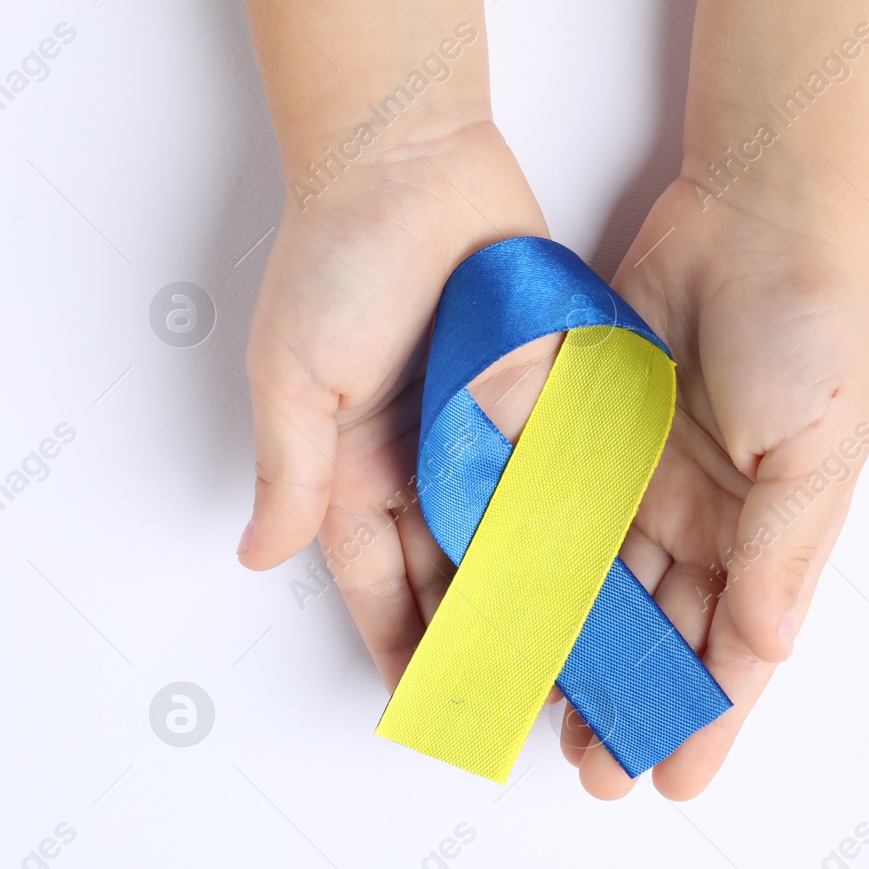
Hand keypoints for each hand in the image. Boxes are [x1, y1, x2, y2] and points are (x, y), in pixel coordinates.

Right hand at [238, 122, 548, 691]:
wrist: (412, 159)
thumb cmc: (338, 258)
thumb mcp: (294, 375)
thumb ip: (290, 473)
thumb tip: (256, 555)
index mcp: (354, 470)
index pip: (379, 583)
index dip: (404, 646)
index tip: (433, 708)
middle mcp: (422, 465)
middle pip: (454, 578)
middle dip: (483, 644)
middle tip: (521, 710)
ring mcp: (484, 435)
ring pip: (517, 542)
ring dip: (541, 601)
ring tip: (576, 664)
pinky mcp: (538, 400)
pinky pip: (562, 478)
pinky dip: (581, 528)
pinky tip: (611, 575)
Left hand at [551, 177, 868, 799]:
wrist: (752, 214)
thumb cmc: (810, 326)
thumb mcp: (816, 447)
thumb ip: (784, 550)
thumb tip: (767, 649)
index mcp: (772, 534)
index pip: (735, 650)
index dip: (704, 718)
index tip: (667, 782)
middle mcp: (705, 520)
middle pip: (659, 634)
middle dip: (627, 703)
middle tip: (587, 769)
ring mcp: (642, 481)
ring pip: (599, 590)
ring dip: (573, 653)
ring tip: (536, 714)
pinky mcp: (589, 437)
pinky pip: (555, 515)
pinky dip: (533, 567)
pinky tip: (505, 613)